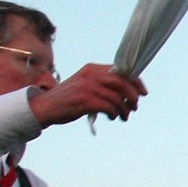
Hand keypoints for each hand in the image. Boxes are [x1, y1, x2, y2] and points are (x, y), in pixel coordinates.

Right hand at [27, 64, 145, 126]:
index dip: (136, 82)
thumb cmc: (67, 99)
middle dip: (133, 96)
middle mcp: (90, 75)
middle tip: (134, 107)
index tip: (143, 93)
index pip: (121, 71)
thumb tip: (127, 92)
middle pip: (122, 82)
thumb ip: (101, 84)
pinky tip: (112, 117)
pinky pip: (109, 107)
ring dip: (124, 109)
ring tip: (123, 116)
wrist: (44, 108)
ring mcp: (87, 87)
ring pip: (117, 97)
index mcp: (92, 69)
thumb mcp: (84, 84)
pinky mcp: (84, 100)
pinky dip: (114, 113)